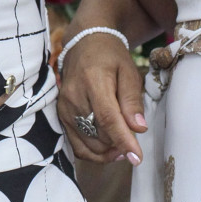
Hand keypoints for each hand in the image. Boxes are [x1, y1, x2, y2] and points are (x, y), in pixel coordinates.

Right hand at [56, 32, 145, 164]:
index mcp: (93, 81)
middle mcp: (74, 96)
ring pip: (88, 144)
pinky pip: (76, 144)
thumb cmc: (110, 56)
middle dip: (119, 144)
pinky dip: (93, 152)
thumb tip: (139, 128)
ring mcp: (64, 107)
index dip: (123, 140)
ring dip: (107, 151)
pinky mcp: (61, 115)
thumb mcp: (128, 71)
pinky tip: (108, 148)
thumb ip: (132, 100)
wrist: (84, 43)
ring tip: (123, 146)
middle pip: (98, 134)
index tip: (137, 158)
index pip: (107, 118)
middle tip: (133, 139)